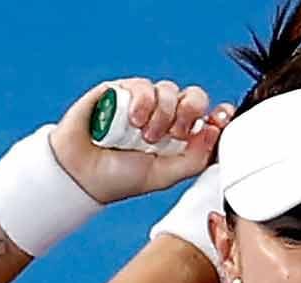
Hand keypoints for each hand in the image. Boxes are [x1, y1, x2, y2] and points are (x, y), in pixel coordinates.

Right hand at [51, 78, 233, 203]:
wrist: (82, 174)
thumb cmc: (120, 178)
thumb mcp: (165, 176)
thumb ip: (194, 159)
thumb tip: (214, 131)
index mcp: (179, 136)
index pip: (207, 117)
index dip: (218, 115)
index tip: (219, 121)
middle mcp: (164, 116)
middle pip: (193, 97)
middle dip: (190, 112)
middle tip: (177, 133)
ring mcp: (143, 102)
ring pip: (169, 90)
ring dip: (163, 113)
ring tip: (145, 135)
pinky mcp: (121, 91)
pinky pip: (144, 85)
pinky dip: (143, 102)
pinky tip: (134, 121)